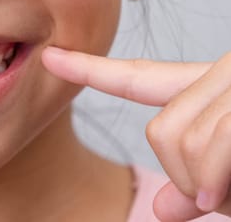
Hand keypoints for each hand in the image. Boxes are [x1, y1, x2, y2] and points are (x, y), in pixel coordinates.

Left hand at [42, 46, 230, 220]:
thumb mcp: (230, 180)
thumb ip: (195, 182)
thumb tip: (160, 211)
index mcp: (206, 89)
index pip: (137, 77)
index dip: (88, 69)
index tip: (50, 57)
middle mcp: (219, 74)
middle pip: (157, 131)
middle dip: (182, 176)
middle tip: (218, 192)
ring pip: (177, 141)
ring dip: (203, 184)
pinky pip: (206, 147)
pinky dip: (213, 182)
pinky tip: (221, 199)